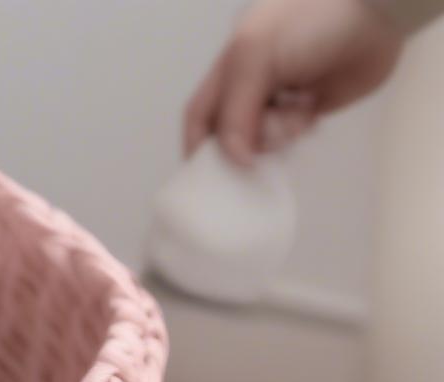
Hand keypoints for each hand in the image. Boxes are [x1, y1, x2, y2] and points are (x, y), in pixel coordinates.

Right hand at [184, 0, 404, 166]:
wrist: (375, 10)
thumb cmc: (308, 23)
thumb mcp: (255, 55)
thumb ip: (236, 110)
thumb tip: (236, 160)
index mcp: (230, 66)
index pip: (199, 114)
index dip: (197, 144)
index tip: (205, 174)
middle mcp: (250, 86)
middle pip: (229, 133)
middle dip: (240, 145)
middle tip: (257, 150)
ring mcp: (279, 99)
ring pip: (260, 140)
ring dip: (274, 136)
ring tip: (298, 113)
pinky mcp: (307, 109)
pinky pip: (289, 138)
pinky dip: (295, 133)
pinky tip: (311, 112)